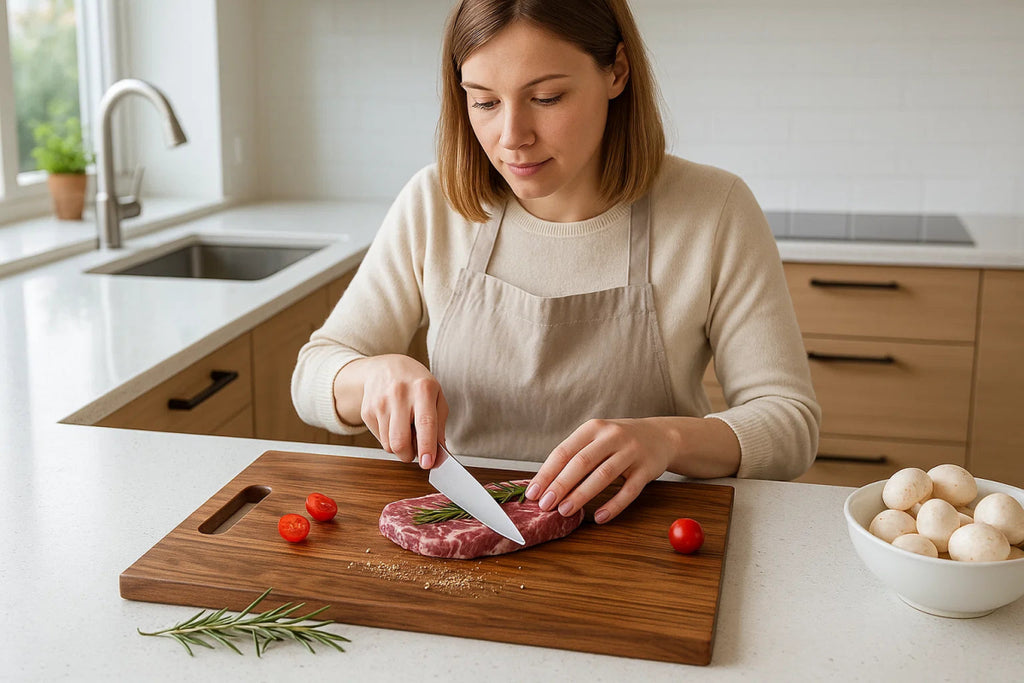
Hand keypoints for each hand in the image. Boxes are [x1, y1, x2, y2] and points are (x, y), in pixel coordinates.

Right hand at [338, 354, 447, 467]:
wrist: (386, 367)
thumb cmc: (417, 384)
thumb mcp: (436, 397)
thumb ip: (440, 426)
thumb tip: (438, 455)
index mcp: (422, 389)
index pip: (425, 423)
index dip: (427, 447)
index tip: (428, 463)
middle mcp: (399, 395)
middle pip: (400, 441)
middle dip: (409, 456)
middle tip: (417, 453)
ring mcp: (380, 403)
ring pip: (389, 445)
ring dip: (400, 448)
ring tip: (406, 431)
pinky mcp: (367, 411)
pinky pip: (379, 439)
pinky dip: (389, 439)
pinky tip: (394, 424)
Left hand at [525, 417, 678, 523]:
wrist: (660, 436)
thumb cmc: (618, 441)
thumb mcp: (596, 439)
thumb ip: (574, 456)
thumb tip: (545, 485)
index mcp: (593, 428)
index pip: (564, 451)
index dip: (546, 473)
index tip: (533, 493)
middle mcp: (612, 436)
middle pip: (582, 462)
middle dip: (561, 485)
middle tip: (545, 505)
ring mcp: (631, 452)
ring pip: (603, 475)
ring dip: (582, 495)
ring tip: (564, 511)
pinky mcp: (646, 469)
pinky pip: (628, 491)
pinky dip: (613, 506)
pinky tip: (599, 518)